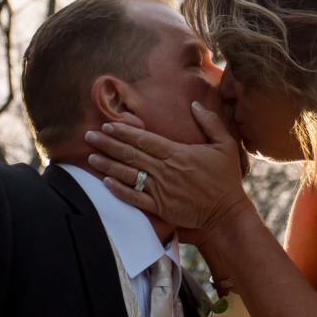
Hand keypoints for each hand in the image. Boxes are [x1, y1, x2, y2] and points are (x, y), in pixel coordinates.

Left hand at [86, 102, 253, 233]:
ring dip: (108, 166)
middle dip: (108, 144)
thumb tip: (194, 104)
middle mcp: (166, 171)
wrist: (228, 212)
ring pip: (129, 175)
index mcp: (178, 153)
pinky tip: (106, 182)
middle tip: (89, 136)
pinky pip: (135, 198)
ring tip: (91, 158)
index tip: (107, 126)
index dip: (123, 132)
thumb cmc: (227, 178)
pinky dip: (119, 190)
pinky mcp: (161, 208)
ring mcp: (162, 191)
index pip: (144, 139)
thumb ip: (210, 122)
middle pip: (131, 155)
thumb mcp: (226, 144)